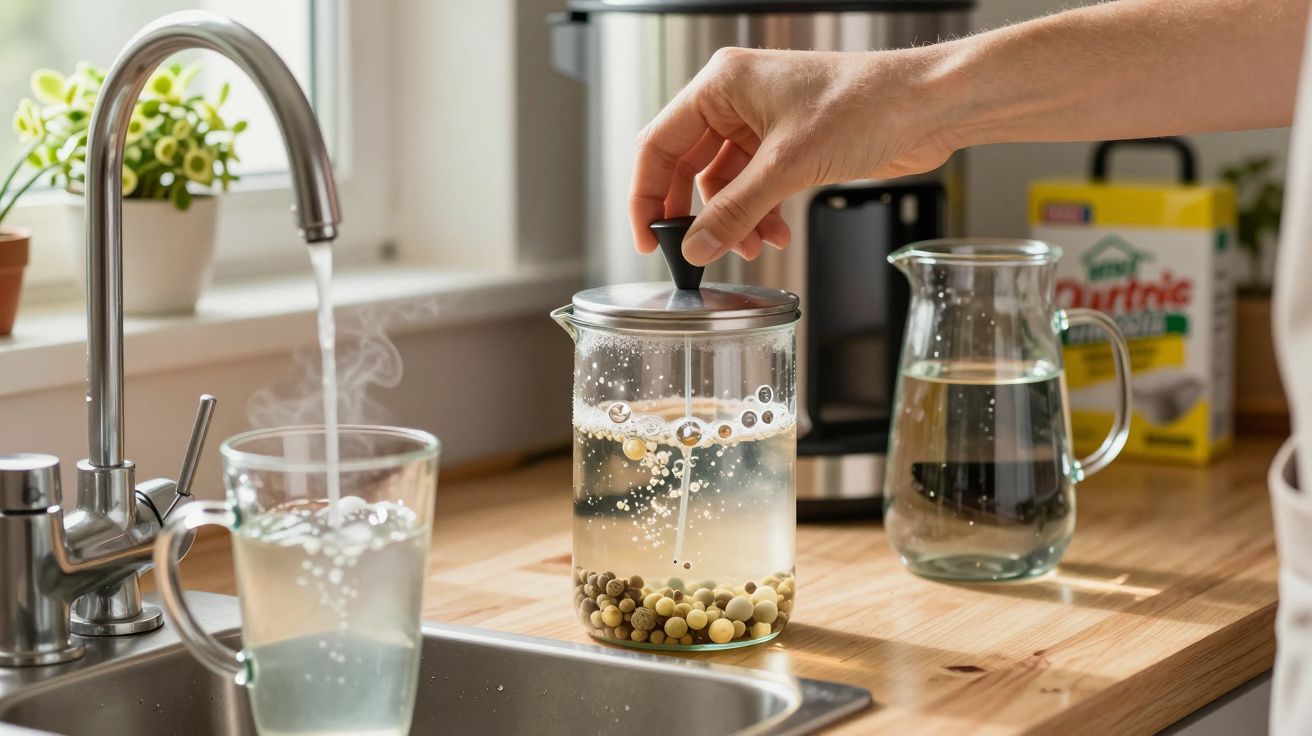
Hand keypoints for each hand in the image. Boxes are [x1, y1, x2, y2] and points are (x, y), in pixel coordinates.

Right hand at [629, 46, 956, 265]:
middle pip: (686, 166)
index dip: (645, 195)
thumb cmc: (867, 105)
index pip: (659, 143)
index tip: (647, 240)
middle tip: (691, 254)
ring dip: (733, 220)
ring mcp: (763, 123)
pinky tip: (774, 234)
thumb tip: (695, 247)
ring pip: (723, 183)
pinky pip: (754, 188)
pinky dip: (758, 215)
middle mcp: (737, 100)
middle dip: (693, 214)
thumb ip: (735, 211)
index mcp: (723, 84)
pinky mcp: (788, 146)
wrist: (928, 107)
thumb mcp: (788, 166)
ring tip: (749, 247)